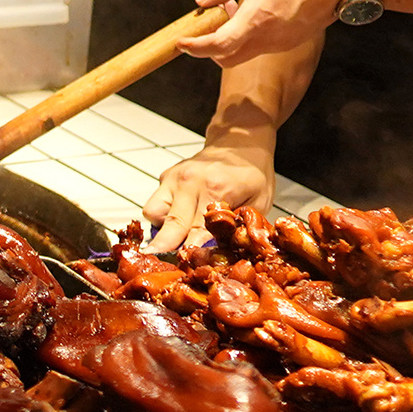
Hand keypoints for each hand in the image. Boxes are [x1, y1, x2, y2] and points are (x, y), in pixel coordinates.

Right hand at [142, 139, 278, 252]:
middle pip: (170, 223)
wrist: (239, 143)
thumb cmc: (252, 173)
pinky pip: (155, 203)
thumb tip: (227, 254)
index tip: (183, 268)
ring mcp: (173, 177)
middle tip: (157, 264)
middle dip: (163, 247)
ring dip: (161, 229)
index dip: (192, 252)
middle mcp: (188, 181)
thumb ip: (242, 228)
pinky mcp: (165, 177)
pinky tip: (177, 221)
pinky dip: (162, 217)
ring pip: (153, 212)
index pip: (198, 229)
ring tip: (175, 239)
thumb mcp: (259, 202)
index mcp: (215, 188)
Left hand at [182, 0, 342, 64]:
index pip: (219, 46)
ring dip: (231, 39)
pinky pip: (261, 46)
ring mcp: (281, 44)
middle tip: (207, 24)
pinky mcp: (290, 43)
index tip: (181, 42)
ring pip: (244, 53)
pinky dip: (249, 36)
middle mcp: (268, 38)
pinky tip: (254, 11)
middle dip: (210, 48)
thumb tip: (202, 1)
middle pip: (227, 58)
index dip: (196, 48)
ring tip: (235, 7)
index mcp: (256, 18)